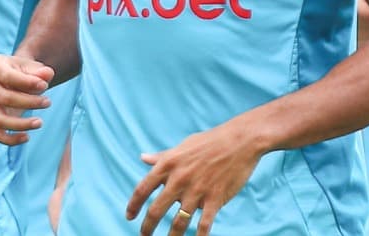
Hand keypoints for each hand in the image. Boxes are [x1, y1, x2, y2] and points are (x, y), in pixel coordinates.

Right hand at [0, 53, 54, 145]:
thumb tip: (46, 75)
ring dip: (20, 124)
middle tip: (47, 102)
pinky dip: (11, 140)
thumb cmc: (26, 71)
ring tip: (39, 122)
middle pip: (4, 98)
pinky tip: (27, 137)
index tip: (45, 85)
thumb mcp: (33, 66)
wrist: (19, 77)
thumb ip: (40, 71)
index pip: (7, 76)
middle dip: (28, 102)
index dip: (27, 83)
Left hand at [127, 124, 264, 235]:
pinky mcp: (214, 199)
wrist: (239, 141)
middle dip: (147, 227)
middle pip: (156, 210)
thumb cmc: (209, 142)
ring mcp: (197, 190)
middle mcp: (178, 179)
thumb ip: (162, 156)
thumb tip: (143, 158)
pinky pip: (204, 224)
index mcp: (167, 164)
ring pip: (179, 222)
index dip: (133, 205)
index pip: (142, 189)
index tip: (129, 217)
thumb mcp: (181, 147)